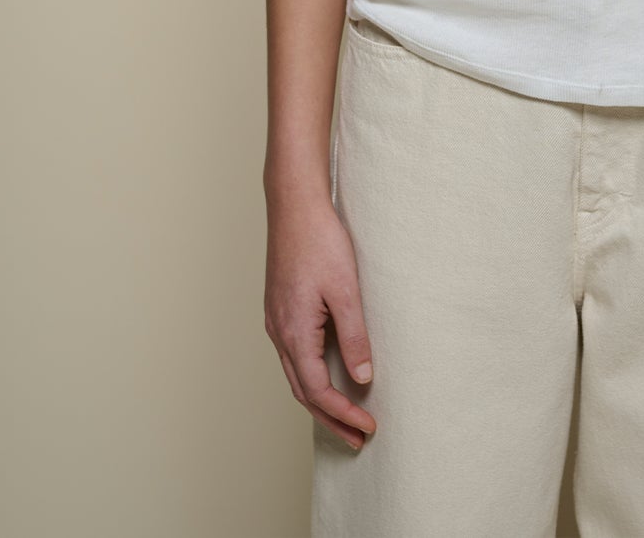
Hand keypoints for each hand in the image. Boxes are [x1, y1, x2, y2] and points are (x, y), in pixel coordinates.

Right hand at [264, 193, 377, 449]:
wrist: (294, 205)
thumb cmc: (320, 241)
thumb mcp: (346, 290)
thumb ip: (354, 336)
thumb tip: (362, 379)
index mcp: (294, 332)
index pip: (318, 390)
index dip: (343, 414)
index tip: (368, 427)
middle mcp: (279, 332)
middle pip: (303, 391)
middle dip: (331, 418)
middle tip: (358, 438)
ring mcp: (276, 321)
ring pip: (295, 375)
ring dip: (320, 400)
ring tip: (346, 417)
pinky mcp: (279, 309)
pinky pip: (293, 356)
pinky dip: (310, 377)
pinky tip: (327, 376)